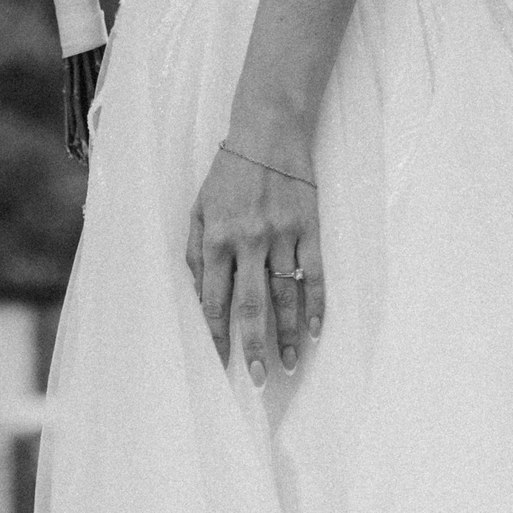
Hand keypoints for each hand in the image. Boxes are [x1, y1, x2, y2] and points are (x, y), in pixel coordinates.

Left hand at [187, 137, 323, 383]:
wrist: (268, 132)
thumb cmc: (228, 172)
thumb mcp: (199, 207)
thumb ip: (195, 252)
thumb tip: (199, 296)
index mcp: (216, 237)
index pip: (215, 300)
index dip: (217, 336)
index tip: (220, 366)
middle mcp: (249, 240)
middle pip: (251, 305)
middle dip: (254, 346)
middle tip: (259, 379)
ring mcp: (282, 234)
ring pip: (286, 294)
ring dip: (288, 333)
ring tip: (290, 364)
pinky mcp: (309, 226)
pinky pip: (315, 272)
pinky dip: (317, 303)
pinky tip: (316, 330)